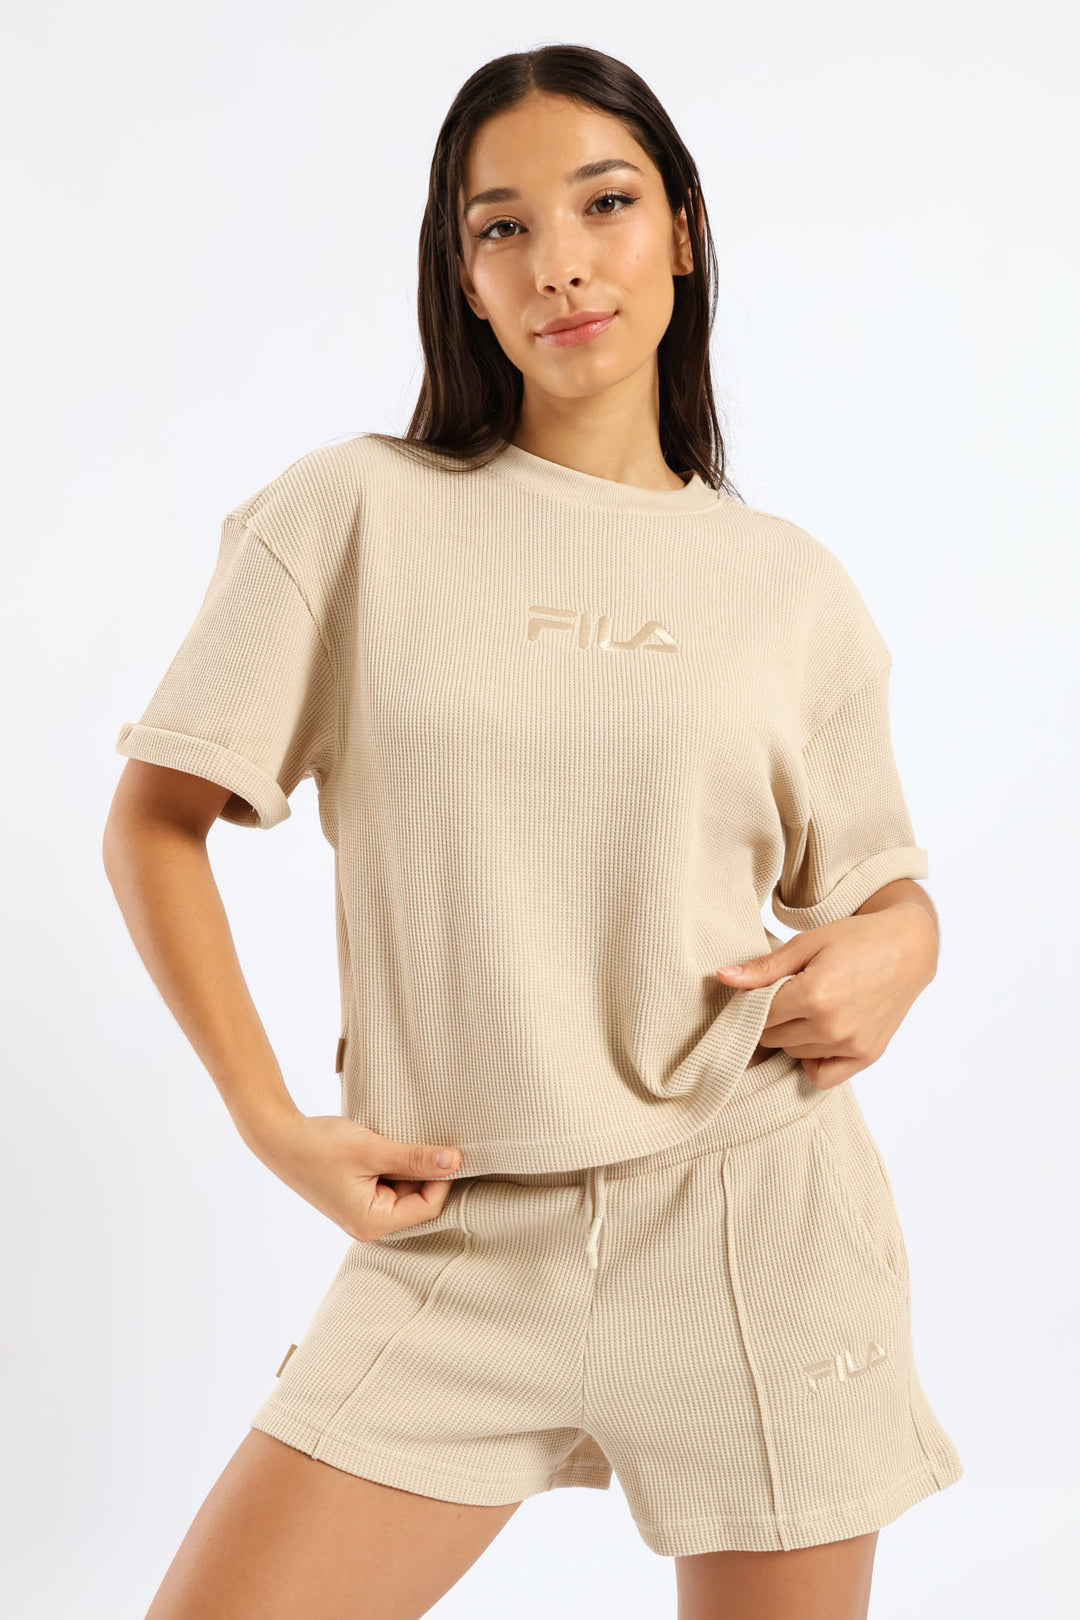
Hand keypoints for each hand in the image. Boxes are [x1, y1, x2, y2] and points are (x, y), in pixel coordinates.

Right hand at [240, 1111, 463, 1239]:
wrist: (278, 1137)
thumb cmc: (320, 1146)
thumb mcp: (372, 1149)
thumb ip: (415, 1158)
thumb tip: (455, 1161)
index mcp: (372, 1223)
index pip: (428, 1207)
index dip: (441, 1179)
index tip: (446, 1149)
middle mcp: (369, 1225)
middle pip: (418, 1201)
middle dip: (422, 1171)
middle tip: (418, 1139)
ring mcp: (362, 1212)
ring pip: (405, 1190)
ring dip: (406, 1165)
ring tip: (393, 1141)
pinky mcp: (357, 1197)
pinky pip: (389, 1184)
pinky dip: (393, 1164)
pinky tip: (384, 1145)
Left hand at [715, 901, 937, 1088]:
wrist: (908, 947)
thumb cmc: (857, 939)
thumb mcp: (806, 944)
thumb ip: (764, 968)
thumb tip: (723, 977)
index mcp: (814, 995)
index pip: (759, 1016)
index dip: (753, 1004)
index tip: (759, 992)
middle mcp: (832, 1026)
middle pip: (773, 1038)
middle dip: (771, 1019)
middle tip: (788, 996)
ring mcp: (851, 1045)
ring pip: (794, 1054)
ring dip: (792, 1036)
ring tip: (809, 1008)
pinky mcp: (867, 1056)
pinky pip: (822, 1076)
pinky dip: (813, 1061)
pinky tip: (817, 1037)